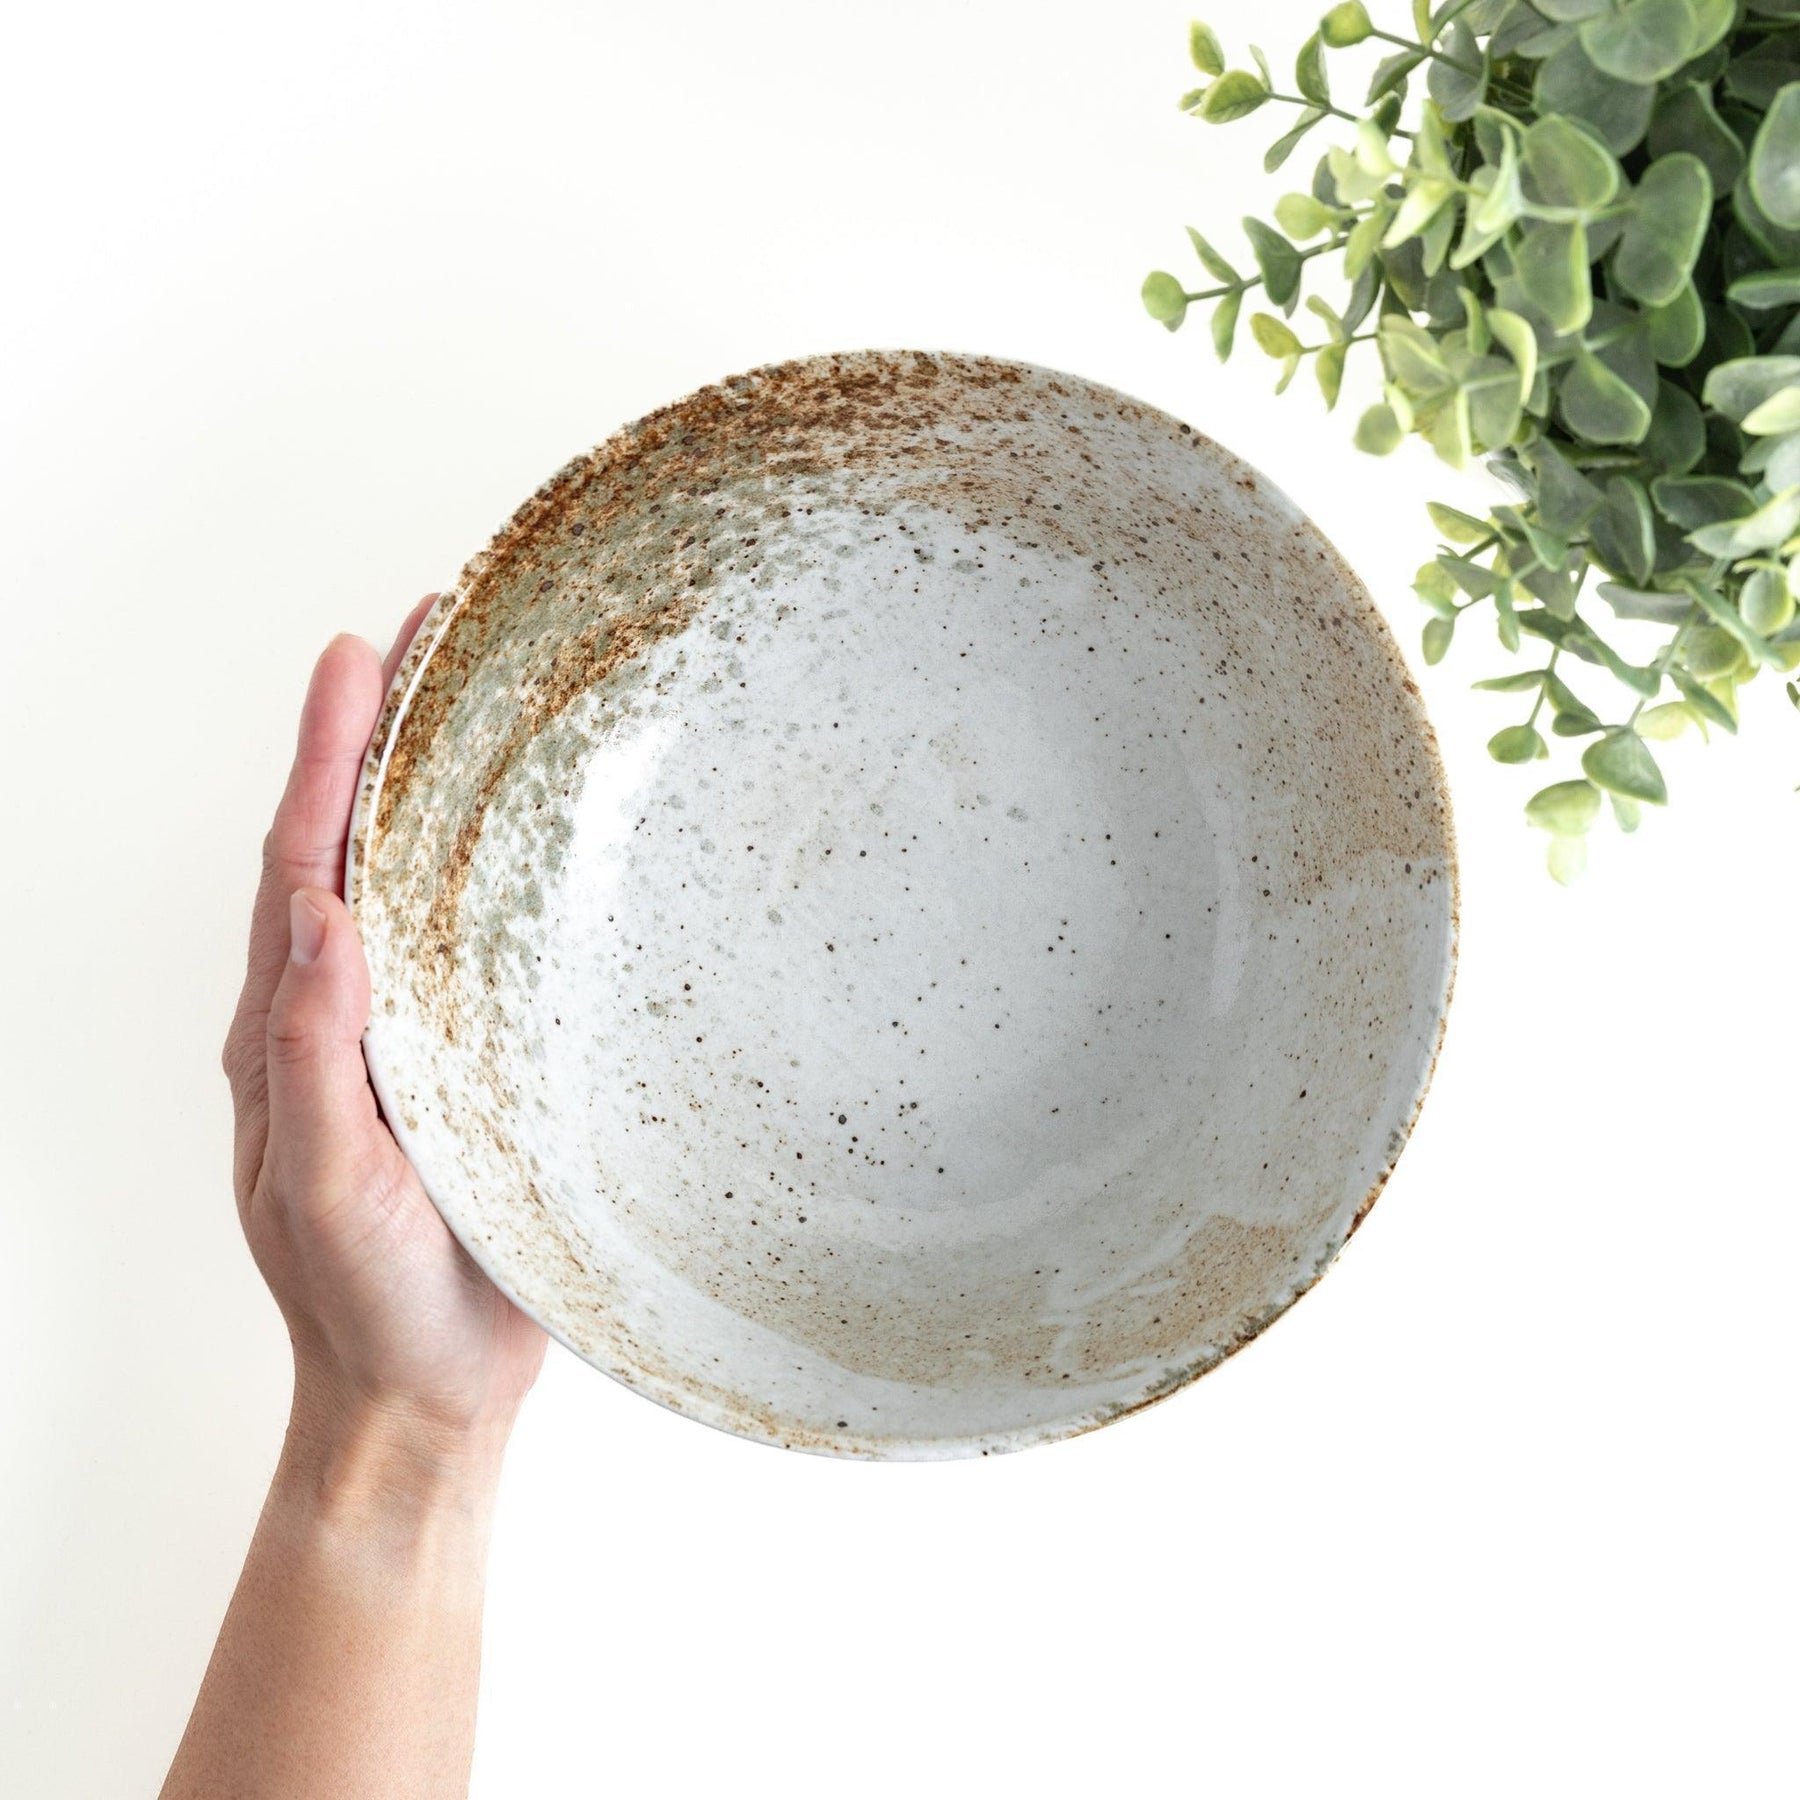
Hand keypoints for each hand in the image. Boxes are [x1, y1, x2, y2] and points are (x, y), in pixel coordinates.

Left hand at [221, 602, 545, 1479]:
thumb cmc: (366, 1301)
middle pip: (352, 842)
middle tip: (430, 630)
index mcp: (288, 1029)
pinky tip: (526, 838)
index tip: (361, 651)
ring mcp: (402, 1036)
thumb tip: (314, 914)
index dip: (327, 752)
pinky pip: (466, 945)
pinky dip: (484, 868)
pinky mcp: (463, 1066)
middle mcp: (340, 1014)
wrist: (420, 1394)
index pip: (305, 860)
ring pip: (410, 883)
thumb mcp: (321, 1183)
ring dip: (431, 783)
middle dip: (381, 731)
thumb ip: (307, 1054)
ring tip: (474, 701)